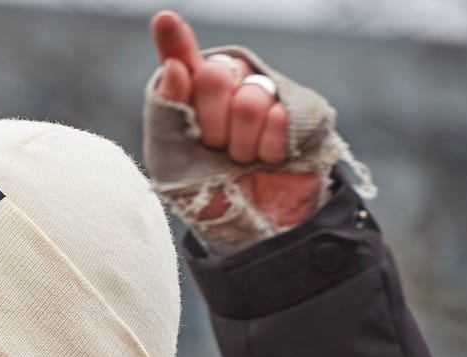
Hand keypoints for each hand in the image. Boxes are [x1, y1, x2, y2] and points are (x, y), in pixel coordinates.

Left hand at [149, 10, 323, 230]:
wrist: (251, 226)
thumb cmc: (206, 191)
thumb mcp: (169, 159)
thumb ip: (165, 111)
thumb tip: (174, 68)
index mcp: (192, 92)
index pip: (182, 58)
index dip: (175, 40)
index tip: (165, 21)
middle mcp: (231, 84)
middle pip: (216, 74)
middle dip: (212, 122)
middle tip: (216, 147)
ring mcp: (268, 94)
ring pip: (251, 99)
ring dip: (242, 143)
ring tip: (242, 159)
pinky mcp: (302, 111)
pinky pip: (282, 117)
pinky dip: (270, 149)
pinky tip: (270, 159)